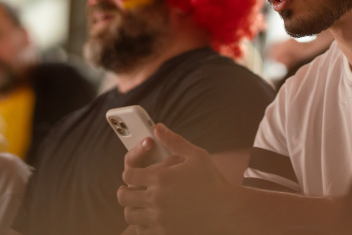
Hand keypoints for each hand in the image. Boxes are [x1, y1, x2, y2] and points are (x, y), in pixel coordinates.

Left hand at [117, 124, 234, 234]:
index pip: (129, 174)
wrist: (227, 210)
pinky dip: (140, 224)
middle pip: (124, 196)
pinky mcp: (164, 232)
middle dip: (124, 191)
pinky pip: (141, 230)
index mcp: (161, 177)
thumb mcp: (196, 155)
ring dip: (131, 208)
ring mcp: (159, 218)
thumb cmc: (213, 181)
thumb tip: (157, 127)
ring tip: (137, 204)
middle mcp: (156, 198)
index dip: (130, 172)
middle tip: (128, 190)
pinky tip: (148, 219)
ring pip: (130, 215)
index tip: (133, 174)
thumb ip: (174, 141)